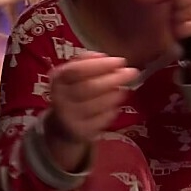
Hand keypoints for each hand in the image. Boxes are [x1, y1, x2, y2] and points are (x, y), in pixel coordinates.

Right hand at [45, 54, 138, 170]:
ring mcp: (70, 118)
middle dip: (113, 78)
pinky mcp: (81, 133)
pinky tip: (115, 104)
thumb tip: (103, 57)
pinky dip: (112, 110)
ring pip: (97, 105)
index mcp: (58, 80)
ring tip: (123, 89)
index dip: (100, 65)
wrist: (62, 125)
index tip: (120, 61)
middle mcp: (60, 99)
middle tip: (132, 72)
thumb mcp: (73, 74)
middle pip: (89, 87)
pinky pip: (102, 120)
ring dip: (115, 94)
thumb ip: (87, 61)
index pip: (77, 70)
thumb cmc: (73, 92)